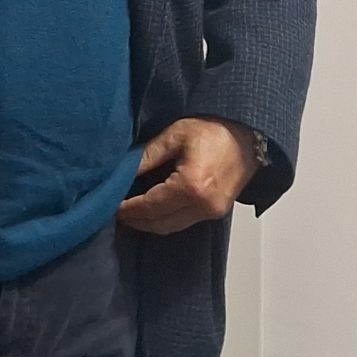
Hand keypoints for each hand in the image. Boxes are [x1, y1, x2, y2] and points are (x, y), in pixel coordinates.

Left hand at [117, 117, 260, 235]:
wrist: (248, 135)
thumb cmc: (213, 129)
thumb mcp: (175, 135)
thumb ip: (146, 156)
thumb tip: (121, 172)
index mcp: (190, 187)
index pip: (149, 206)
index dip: (127, 209)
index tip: (108, 205)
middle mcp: (202, 206)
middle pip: (159, 223)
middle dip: (136, 220)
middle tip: (115, 212)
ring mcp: (212, 212)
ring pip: (171, 227)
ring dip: (150, 223)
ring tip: (131, 212)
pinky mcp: (217, 213)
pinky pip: (184, 223)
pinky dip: (166, 219)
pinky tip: (153, 210)